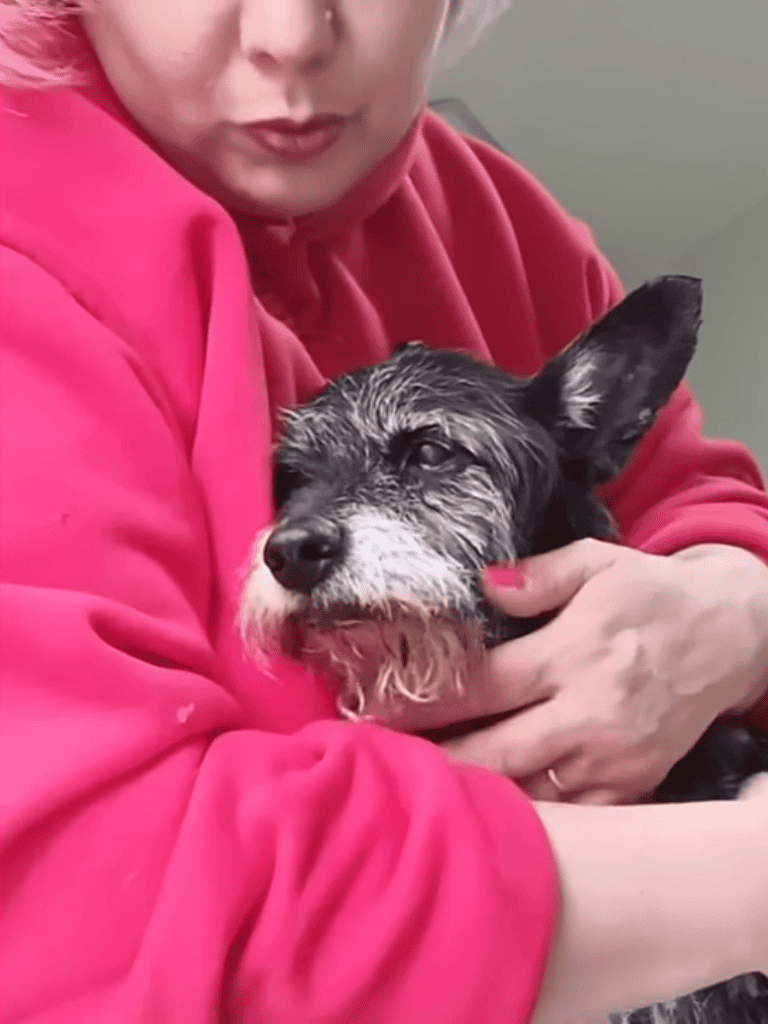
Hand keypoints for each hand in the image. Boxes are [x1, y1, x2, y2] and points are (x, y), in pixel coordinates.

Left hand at [375, 539, 767, 804]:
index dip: (422, 702)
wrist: (730, 634)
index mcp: (573, 653)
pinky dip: (525, 814)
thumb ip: (536, 576)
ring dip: (471, 793)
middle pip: (492, 752)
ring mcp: (613, 757)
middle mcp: (590, 712)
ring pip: (525, 793)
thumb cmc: (653, 595)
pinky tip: (484, 807)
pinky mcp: (633, 783)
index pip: (481, 686)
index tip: (374, 711)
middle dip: (430, 762)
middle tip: (377, 762)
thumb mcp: (598, 564)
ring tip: (415, 788)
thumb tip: (480, 585)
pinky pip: (569, 814)